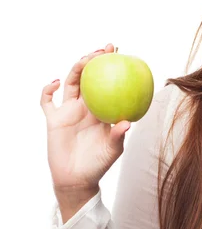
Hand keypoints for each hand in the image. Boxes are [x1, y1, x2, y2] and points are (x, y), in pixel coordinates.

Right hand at [40, 43, 131, 192]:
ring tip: (85, 60)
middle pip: (88, 78)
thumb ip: (117, 135)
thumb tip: (127, 123)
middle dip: (95, 61)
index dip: (111, 68)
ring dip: (75, 69)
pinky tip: (55, 82)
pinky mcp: (54, 120)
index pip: (107, 84)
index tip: (119, 53)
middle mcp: (86, 107)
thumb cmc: (99, 164)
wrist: (77, 179)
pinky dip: (48, 90)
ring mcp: (69, 111)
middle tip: (104, 49)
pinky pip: (47, 101)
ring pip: (70, 83)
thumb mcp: (112, 149)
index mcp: (102, 110)